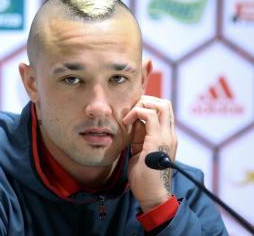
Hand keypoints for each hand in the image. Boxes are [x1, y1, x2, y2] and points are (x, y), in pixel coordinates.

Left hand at [123, 95, 177, 211]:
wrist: (152, 196)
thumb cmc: (144, 177)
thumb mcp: (139, 151)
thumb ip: (139, 137)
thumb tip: (131, 122)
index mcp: (166, 137)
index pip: (162, 111)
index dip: (146, 106)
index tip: (130, 113)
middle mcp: (169, 135)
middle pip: (165, 104)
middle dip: (145, 101)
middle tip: (130, 112)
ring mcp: (166, 137)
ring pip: (162, 105)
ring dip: (141, 105)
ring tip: (128, 117)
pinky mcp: (157, 141)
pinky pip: (150, 116)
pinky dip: (136, 113)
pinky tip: (125, 122)